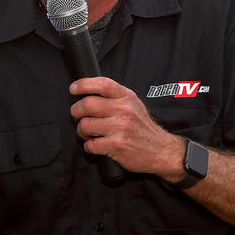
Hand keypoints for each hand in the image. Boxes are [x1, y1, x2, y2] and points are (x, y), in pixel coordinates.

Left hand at [69, 76, 183, 178]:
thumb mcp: (134, 104)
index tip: (73, 89)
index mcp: (127, 97)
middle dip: (76, 111)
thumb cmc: (143, 128)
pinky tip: (96, 144)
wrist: (161, 150)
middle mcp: (124, 110)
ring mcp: (120, 128)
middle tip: (78, 116)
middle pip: (87, 104)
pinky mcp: (117, 145)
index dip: (83, 84)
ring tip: (88, 133)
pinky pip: (91, 144)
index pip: (102, 84)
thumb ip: (115, 96)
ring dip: (82, 131)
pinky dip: (89, 146)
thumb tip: (89, 91)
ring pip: (85, 125)